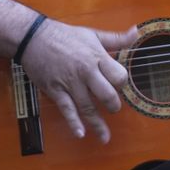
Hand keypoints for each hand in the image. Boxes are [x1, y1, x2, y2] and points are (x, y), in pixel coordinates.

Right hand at [22, 20, 138, 142]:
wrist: (34, 37)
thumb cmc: (65, 35)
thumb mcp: (93, 34)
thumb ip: (116, 38)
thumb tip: (136, 31)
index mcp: (96, 57)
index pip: (118, 77)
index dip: (122, 83)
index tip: (119, 85)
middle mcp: (85, 72)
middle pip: (107, 95)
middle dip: (113, 105)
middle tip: (113, 108)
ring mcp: (70, 83)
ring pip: (88, 107)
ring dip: (98, 124)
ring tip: (105, 137)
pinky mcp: (56, 91)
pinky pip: (67, 109)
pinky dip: (73, 123)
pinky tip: (80, 134)